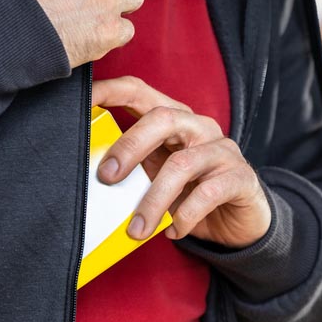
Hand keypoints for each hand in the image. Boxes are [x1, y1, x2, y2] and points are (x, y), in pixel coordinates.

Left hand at [92, 76, 270, 248]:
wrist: (239, 223)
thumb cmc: (190, 195)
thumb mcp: (155, 178)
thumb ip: (131, 169)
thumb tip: (90, 178)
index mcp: (174, 120)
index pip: (139, 91)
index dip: (109, 91)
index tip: (80, 103)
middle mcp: (199, 127)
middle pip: (163, 118)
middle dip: (130, 146)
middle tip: (106, 178)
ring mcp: (223, 151)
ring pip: (182, 164)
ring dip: (153, 200)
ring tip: (136, 229)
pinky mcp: (240, 178)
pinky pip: (208, 193)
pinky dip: (184, 216)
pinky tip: (172, 231)